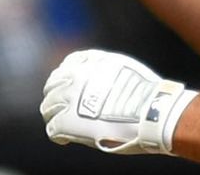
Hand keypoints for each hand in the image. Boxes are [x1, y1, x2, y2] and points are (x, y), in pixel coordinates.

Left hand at [40, 49, 197, 154]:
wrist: (151, 111)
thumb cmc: (147, 93)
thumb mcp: (126, 68)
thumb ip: (108, 71)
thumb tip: (104, 82)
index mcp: (92, 61)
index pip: (69, 64)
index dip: (67, 76)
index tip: (69, 85)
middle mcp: (77, 75)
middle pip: (53, 84)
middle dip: (56, 95)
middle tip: (61, 106)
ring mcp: (70, 98)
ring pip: (48, 106)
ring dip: (54, 114)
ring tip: (61, 122)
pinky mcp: (68, 121)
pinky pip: (53, 128)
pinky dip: (57, 134)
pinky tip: (64, 138)